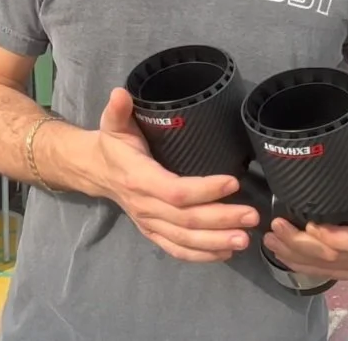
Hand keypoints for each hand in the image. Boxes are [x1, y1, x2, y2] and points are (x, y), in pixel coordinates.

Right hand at [93, 88, 261, 262]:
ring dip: (216, 242)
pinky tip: (226, 252)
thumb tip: (121, 93)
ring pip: (184, 239)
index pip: (175, 190)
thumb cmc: (112, 145)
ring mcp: (149, 223)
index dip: (205, 190)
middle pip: (186, 219)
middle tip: (252, 216)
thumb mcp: (112, 124)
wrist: (96, 172)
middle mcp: (144, 206)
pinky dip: (201, 255)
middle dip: (221, 219)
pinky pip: (177, 250)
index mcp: (138, 178)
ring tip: (245, 239)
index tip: (233, 182)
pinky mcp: (152, 233)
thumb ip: (118, 110)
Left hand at [262, 193, 347, 281]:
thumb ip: (342, 190)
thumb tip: (311, 182)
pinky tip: (282, 254)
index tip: (308, 225)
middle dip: (300, 244)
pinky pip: (323, 274)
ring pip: (324, 267)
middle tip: (277, 228)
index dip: (333, 237)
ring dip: (294, 255)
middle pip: (335, 257)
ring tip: (272, 240)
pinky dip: (300, 264)